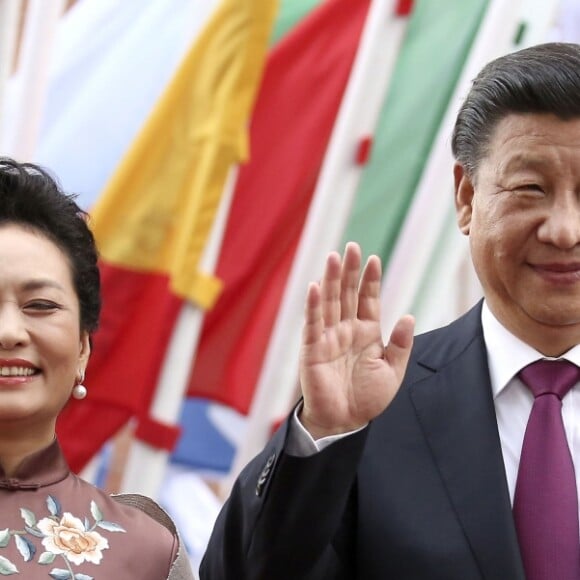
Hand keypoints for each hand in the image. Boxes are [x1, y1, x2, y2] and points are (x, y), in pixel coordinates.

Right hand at [299, 242, 413, 438]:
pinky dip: (313, 306)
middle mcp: (346, 330)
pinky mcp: (312, 349)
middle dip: (350, 271)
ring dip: (332, 280)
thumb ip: (400, 344)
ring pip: (330, 303)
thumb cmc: (368, 399)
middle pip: (348, 294)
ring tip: (334, 257)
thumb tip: (408, 316)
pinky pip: (313, 324)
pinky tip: (316, 287)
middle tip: (352, 247)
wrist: (345, 422)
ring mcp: (328, 337)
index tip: (374, 259)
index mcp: (367, 333)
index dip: (370, 280)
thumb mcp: (392, 372)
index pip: (368, 300)